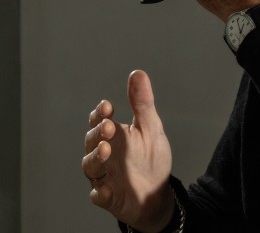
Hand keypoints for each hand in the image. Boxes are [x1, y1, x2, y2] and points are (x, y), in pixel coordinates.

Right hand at [83, 71, 173, 232]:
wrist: (158, 191)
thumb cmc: (150, 157)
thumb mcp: (150, 128)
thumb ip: (142, 103)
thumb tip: (137, 73)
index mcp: (113, 136)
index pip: (99, 121)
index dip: (99, 114)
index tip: (107, 106)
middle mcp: (104, 154)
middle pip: (92, 141)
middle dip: (98, 133)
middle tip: (109, 126)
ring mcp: (104, 176)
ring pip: (91, 167)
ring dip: (95, 158)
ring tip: (106, 150)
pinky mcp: (109, 197)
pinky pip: (98, 195)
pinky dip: (100, 192)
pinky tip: (106, 189)